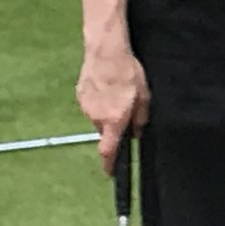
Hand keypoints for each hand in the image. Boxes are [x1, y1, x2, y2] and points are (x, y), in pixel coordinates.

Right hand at [77, 44, 149, 172]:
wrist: (106, 52)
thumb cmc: (128, 73)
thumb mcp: (144, 96)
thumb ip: (141, 118)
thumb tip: (137, 133)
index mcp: (114, 120)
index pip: (108, 150)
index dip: (109, 165)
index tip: (110, 173)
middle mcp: (96, 117)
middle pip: (105, 131)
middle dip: (114, 125)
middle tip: (125, 108)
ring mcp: (85, 107)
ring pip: (98, 117)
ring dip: (107, 111)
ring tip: (117, 92)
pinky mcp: (80, 96)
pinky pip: (91, 105)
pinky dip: (99, 101)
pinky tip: (106, 86)